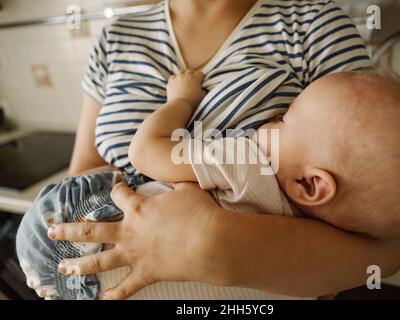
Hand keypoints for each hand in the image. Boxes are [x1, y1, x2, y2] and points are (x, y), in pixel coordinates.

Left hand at [47, 182, 220, 299]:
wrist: (209, 242)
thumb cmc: (200, 213)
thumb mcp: (188, 189)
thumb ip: (176, 182)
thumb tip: (175, 176)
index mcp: (139, 208)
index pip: (119, 195)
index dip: (116, 189)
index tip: (115, 186)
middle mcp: (129, 231)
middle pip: (91, 229)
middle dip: (69, 229)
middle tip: (54, 230)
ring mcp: (134, 254)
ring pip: (98, 261)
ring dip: (77, 264)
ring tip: (63, 266)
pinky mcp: (146, 274)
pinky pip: (125, 289)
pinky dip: (113, 296)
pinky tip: (101, 300)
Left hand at [167, 70, 204, 106]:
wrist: (180, 105)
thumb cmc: (192, 101)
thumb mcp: (202, 96)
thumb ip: (202, 90)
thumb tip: (202, 88)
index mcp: (195, 79)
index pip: (200, 73)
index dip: (201, 77)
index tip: (201, 81)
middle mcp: (186, 76)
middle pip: (190, 71)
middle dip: (193, 74)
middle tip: (194, 79)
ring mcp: (177, 78)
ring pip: (181, 72)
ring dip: (184, 74)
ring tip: (185, 79)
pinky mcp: (171, 82)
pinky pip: (173, 76)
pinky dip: (175, 78)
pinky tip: (177, 81)